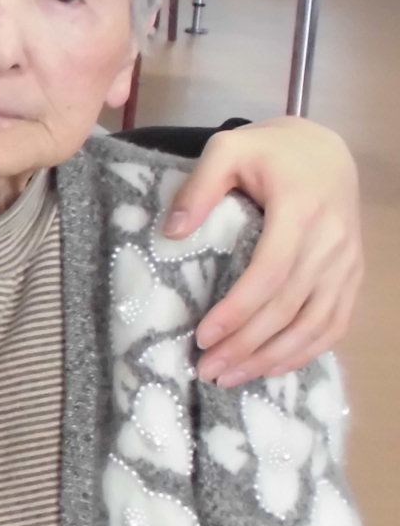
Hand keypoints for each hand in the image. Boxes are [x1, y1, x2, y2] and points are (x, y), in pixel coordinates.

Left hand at [163, 116, 360, 386]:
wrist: (325, 149)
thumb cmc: (268, 151)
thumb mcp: (226, 149)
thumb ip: (199, 186)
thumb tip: (173, 232)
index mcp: (300, 211)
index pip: (271, 273)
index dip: (238, 311)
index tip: (203, 336)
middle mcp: (331, 242)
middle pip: (290, 306)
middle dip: (247, 345)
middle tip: (207, 369)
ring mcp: (347, 262)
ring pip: (316, 324)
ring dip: (274, 358)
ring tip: (231, 377)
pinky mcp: (353, 275)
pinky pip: (336, 323)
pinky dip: (307, 351)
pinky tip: (273, 367)